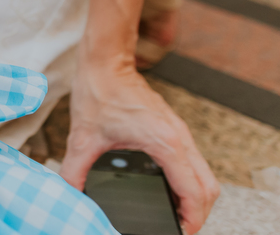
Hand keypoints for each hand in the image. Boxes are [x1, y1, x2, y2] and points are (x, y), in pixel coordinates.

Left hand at [60, 58, 219, 233]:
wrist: (106, 62)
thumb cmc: (100, 91)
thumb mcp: (83, 138)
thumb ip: (75, 170)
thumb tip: (70, 195)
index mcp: (164, 142)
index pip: (194, 191)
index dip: (192, 219)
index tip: (181, 232)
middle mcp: (179, 138)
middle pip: (209, 188)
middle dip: (199, 213)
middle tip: (179, 227)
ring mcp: (180, 132)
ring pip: (205, 175)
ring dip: (197, 198)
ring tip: (178, 215)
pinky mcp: (174, 128)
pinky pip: (194, 162)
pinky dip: (191, 181)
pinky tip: (173, 189)